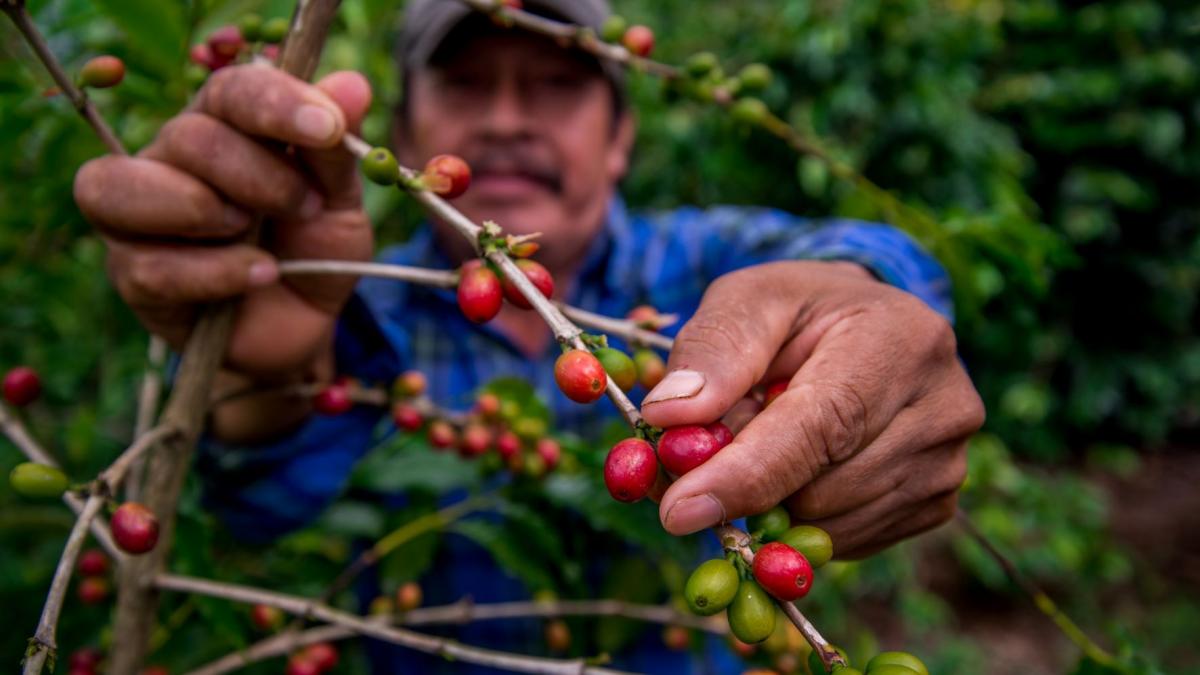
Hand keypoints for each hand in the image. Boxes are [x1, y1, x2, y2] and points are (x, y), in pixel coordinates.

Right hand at [73, 65, 373, 378]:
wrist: (305, 323)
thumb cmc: (315, 247)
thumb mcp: (342, 200)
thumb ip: (338, 149)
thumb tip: (353, 85)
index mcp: (222, 123)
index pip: (230, 89)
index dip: (277, 103)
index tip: (328, 128)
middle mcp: (169, 158)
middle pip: (188, 137)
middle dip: (259, 175)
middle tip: (306, 207)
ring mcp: (137, 216)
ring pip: (121, 187)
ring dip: (205, 210)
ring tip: (256, 234)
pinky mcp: (132, 275)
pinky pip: (149, 266)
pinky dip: (216, 272)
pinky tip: (261, 275)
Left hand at [640, 260, 984, 557]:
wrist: (868, 326)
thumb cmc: (801, 312)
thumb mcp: (749, 300)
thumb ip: (711, 349)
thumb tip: (669, 416)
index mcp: (901, 339)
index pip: (821, 427)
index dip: (746, 474)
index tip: (678, 508)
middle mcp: (944, 406)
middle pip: (820, 488)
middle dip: (745, 482)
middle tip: (705, 448)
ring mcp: (948, 462)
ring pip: (829, 525)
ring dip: (772, 499)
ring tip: (766, 438)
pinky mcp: (936, 504)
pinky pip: (846, 541)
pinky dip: (802, 518)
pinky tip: (800, 467)